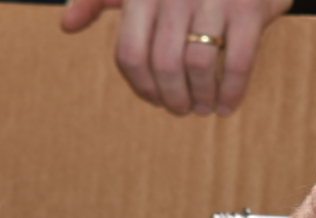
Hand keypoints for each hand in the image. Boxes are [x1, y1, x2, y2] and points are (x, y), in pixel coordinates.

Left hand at [63, 0, 290, 114]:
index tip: (153, 99)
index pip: (130, 53)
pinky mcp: (249, 7)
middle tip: (180, 109)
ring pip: (197, 65)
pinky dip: (230, 90)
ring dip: (200, 97)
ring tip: (204, 108)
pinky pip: (236, 61)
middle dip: (172, 97)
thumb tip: (66, 24)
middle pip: (163, 65)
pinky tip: (226, 103)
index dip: (141, 85)